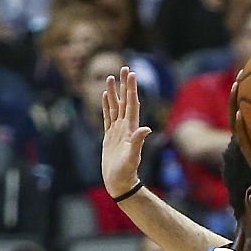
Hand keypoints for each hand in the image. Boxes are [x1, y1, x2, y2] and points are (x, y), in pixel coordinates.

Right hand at [101, 66, 151, 197]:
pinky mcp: (109, 136)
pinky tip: (104, 97)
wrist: (120, 182)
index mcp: (131, 129)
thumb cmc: (126, 172)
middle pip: (124, 101)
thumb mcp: (132, 157)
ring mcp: (117, 131)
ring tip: (111, 77)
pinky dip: (106, 105)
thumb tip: (146, 129)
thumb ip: (138, 142)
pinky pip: (107, 117)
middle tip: (125, 68)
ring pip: (115, 106)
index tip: (132, 74)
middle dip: (125, 85)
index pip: (132, 104)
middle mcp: (125, 127)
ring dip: (114, 92)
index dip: (131, 89)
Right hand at [228, 79, 250, 220]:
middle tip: (243, 71)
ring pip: (236, 121)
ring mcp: (250, 146)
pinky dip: (240, 127)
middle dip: (241, 90)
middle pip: (242, 109)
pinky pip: (243, 139)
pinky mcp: (250, 157)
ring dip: (234, 103)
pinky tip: (240, 114)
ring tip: (235, 87)